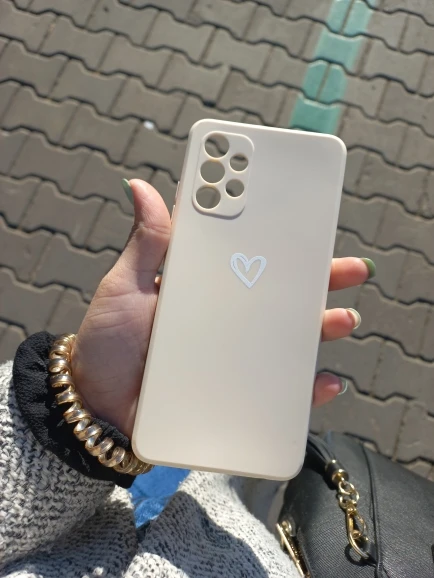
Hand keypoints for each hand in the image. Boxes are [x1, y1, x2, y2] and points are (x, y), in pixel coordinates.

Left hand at [72, 179, 373, 438]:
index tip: (306, 214)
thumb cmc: (107, 342)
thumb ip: (146, 243)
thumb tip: (140, 186)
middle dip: (319, 279)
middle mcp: (226, 318)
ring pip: (289, 338)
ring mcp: (234, 356)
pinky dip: (305, 388)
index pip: (249, 255)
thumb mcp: (125, 286)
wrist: (98, 406)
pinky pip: (280, 391)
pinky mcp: (235, 393)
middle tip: (348, 267)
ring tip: (342, 318)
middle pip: (280, 294)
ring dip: (322, 327)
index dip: (277, 236)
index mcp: (204, 287)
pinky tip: (324, 381)